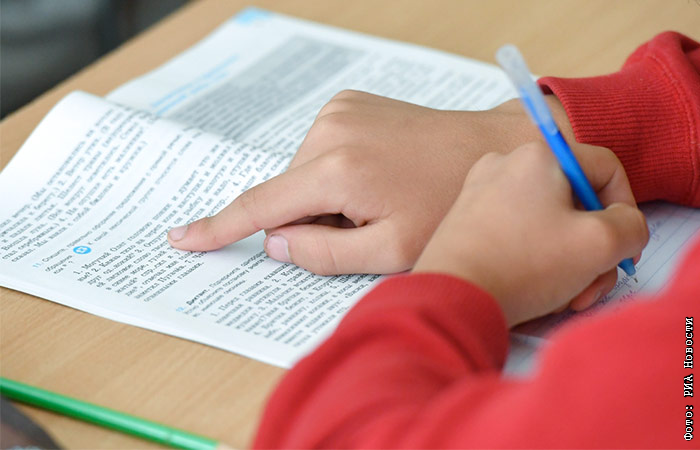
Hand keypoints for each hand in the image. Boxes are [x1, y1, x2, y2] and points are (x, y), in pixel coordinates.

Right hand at [168, 90, 569, 274]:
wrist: (493, 149)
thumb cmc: (451, 203)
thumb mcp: (391, 249)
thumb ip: (323, 253)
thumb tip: (275, 242)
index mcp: (337, 168)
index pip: (261, 206)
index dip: (220, 228)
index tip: (182, 238)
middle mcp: (330, 129)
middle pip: (288, 194)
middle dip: (312, 220)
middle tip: (368, 227)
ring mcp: (340, 110)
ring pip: (305, 175)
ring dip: (328, 199)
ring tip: (382, 201)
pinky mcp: (350, 104)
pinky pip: (322, 153)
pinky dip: (336, 175)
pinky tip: (378, 178)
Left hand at [413, 142, 648, 326]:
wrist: (453, 296)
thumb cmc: (522, 265)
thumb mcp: (599, 244)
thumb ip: (631, 226)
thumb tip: (625, 225)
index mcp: (539, 155)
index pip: (605, 169)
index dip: (627, 209)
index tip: (624, 249)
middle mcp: (506, 165)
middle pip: (575, 202)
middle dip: (593, 249)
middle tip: (593, 284)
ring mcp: (481, 192)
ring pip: (547, 223)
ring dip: (566, 262)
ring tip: (563, 297)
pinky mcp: (467, 221)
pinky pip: (517, 234)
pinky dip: (534, 261)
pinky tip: (534, 292)